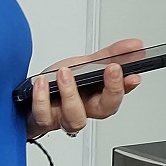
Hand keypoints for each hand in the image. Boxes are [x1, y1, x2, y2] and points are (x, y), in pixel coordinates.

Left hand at [27, 38, 145, 139]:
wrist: (30, 95)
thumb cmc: (59, 82)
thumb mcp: (85, 64)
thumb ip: (110, 55)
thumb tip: (135, 45)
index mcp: (97, 96)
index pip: (119, 93)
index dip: (127, 86)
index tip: (133, 75)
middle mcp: (84, 109)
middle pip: (105, 109)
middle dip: (112, 90)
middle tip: (111, 69)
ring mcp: (64, 117)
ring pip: (76, 118)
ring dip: (71, 94)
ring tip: (65, 73)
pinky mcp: (44, 120)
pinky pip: (45, 116)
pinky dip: (42, 98)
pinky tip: (42, 83)